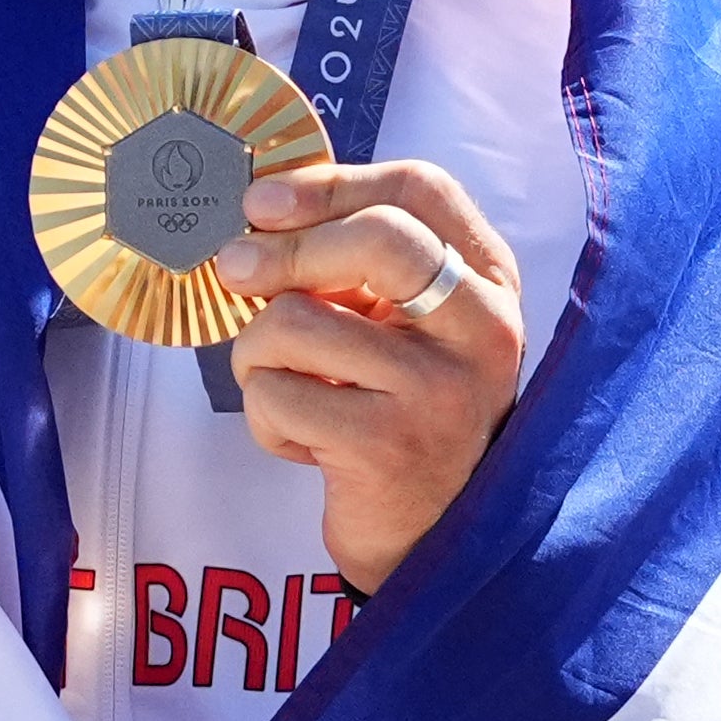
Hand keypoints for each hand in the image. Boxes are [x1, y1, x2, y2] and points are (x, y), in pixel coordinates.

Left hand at [211, 158, 523, 594]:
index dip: (333, 182)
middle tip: (233, 271)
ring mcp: (439, 390)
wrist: (430, 538)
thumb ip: (357, 266)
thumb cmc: (401, 414)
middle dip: (282, 251)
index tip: (263, 201)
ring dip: (259, 356)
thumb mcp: (402, 327)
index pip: (421, 190)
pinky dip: (266, 420)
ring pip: (297, 322)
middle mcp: (482, 329)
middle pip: (375, 239)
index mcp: (488, 282)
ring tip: (287, 390)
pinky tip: (303, 443)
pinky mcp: (388, 447)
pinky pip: (278, 396)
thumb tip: (257, 215)